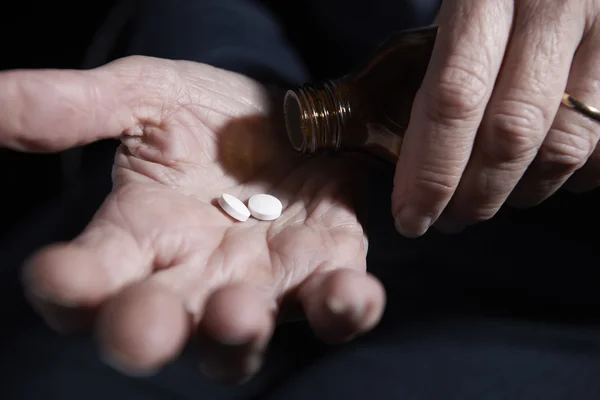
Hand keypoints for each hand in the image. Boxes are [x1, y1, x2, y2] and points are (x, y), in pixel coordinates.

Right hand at [1, 56, 384, 382]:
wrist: (292, 113)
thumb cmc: (214, 114)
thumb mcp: (146, 97)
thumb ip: (75, 107)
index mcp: (142, 236)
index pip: (90, 278)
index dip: (71, 286)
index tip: (57, 276)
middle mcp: (196, 275)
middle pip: (161, 325)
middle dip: (149, 332)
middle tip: (143, 329)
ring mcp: (264, 279)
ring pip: (244, 333)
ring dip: (239, 332)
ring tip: (238, 314)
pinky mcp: (327, 265)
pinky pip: (334, 303)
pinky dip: (344, 307)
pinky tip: (349, 294)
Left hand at [392, 0, 599, 235]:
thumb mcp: (459, 2)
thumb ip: (440, 61)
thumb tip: (412, 151)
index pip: (454, 100)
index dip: (431, 171)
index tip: (412, 215)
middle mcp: (552, 10)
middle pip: (510, 134)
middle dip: (473, 195)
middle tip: (447, 220)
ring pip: (564, 145)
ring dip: (520, 192)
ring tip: (487, 200)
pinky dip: (571, 173)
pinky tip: (541, 176)